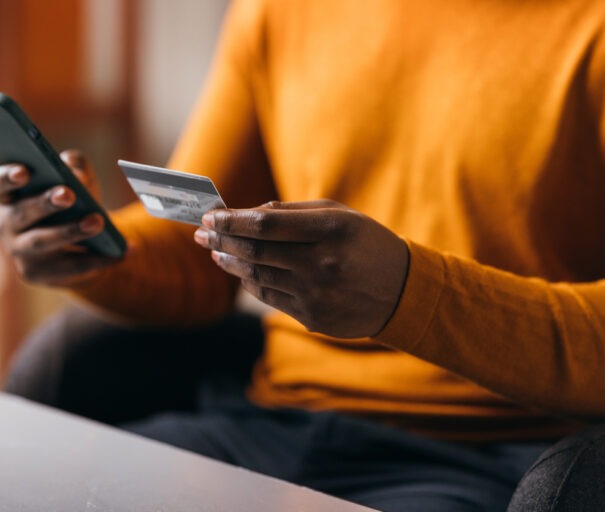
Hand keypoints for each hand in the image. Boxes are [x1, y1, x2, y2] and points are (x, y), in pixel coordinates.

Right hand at [0, 150, 119, 286]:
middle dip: (45, 203)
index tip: (24, 171)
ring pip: (43, 241)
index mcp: (7, 195)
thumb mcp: (75, 181)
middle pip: (20, 213)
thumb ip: (75, 167)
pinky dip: (98, 258)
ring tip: (97, 221)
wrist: (75, 248)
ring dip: (71, 231)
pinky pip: (70, 266)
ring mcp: (20, 252)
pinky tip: (120, 252)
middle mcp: (5, 224)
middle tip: (68, 194)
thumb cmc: (69, 204)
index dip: (4, 177)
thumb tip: (75, 169)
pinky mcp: (38, 274)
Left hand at [193, 200, 408, 337]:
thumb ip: (293, 211)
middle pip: (255, 251)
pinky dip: (249, 282)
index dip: (232, 220)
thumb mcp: (339, 216)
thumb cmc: (365, 244)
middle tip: (202, 232)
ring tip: (215, 251)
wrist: (402, 293)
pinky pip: (269, 297)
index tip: (210, 215)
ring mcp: (316, 294)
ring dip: (230, 262)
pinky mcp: (312, 318)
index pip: (265, 224)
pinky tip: (238, 271)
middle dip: (222, 239)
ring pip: (257, 276)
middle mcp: (322, 263)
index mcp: (331, 229)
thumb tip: (247, 213)